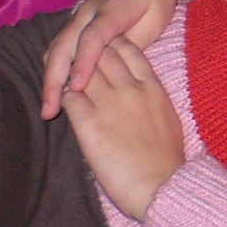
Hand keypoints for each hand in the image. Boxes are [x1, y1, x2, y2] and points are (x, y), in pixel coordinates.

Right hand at [41, 0, 185, 119]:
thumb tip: (113, 72)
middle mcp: (89, 11)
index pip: (93, 37)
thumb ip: (133, 43)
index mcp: (112, 8)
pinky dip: (56, 67)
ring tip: (49, 108)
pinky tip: (57, 91)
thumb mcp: (156, 18)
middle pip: (63, 46)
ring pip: (56, 47)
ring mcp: (80, 15)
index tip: (76, 88)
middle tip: (50, 111)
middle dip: (54, 80)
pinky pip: (62, 45)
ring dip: (50, 77)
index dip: (83, 63)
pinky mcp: (77, 22)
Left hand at [61, 39, 185, 220]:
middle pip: (104, 53)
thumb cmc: (167, 156)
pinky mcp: (90, 123)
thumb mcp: (166, 114)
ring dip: (72, 72)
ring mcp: (110, 104)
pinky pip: (70, 98)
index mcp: (152, 85)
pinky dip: (64, 95)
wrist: (159, 183)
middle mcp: (131, 88)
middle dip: (89, 51)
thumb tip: (138, 92)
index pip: (129, 49)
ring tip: (64, 77)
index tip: (103, 46)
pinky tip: (60, 99)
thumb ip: (150, 96)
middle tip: (78, 57)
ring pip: (84, 72)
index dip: (113, 43)